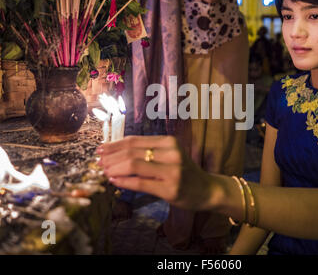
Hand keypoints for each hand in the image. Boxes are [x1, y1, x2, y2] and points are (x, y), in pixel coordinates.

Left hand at [97, 135, 212, 209]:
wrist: (207, 189)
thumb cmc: (184, 172)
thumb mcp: (169, 155)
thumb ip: (148, 152)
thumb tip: (115, 152)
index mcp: (170, 142)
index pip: (135, 140)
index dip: (114, 144)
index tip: (100, 148)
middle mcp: (172, 153)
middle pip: (132, 152)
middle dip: (111, 157)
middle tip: (98, 162)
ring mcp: (172, 171)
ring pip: (134, 165)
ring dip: (114, 168)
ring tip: (104, 171)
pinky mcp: (170, 189)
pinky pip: (140, 183)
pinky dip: (123, 182)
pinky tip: (114, 181)